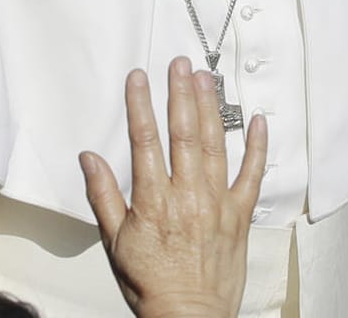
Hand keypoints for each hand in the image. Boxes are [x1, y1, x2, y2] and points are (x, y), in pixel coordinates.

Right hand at [80, 58, 266, 317]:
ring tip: (206, 79)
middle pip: (183, 133)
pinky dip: (258, 147)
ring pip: (215, 145)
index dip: (140, 105)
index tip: (139, 78)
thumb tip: (89, 159)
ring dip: (210, 108)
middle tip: (180, 63)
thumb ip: (104, 196)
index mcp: (154, 201)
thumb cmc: (151, 285)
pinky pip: (252, 175)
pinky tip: (259, 121)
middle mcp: (187, 196)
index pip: (144, 141)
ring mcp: (217, 204)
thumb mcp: (115, 243)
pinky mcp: (239, 215)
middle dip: (180, 94)